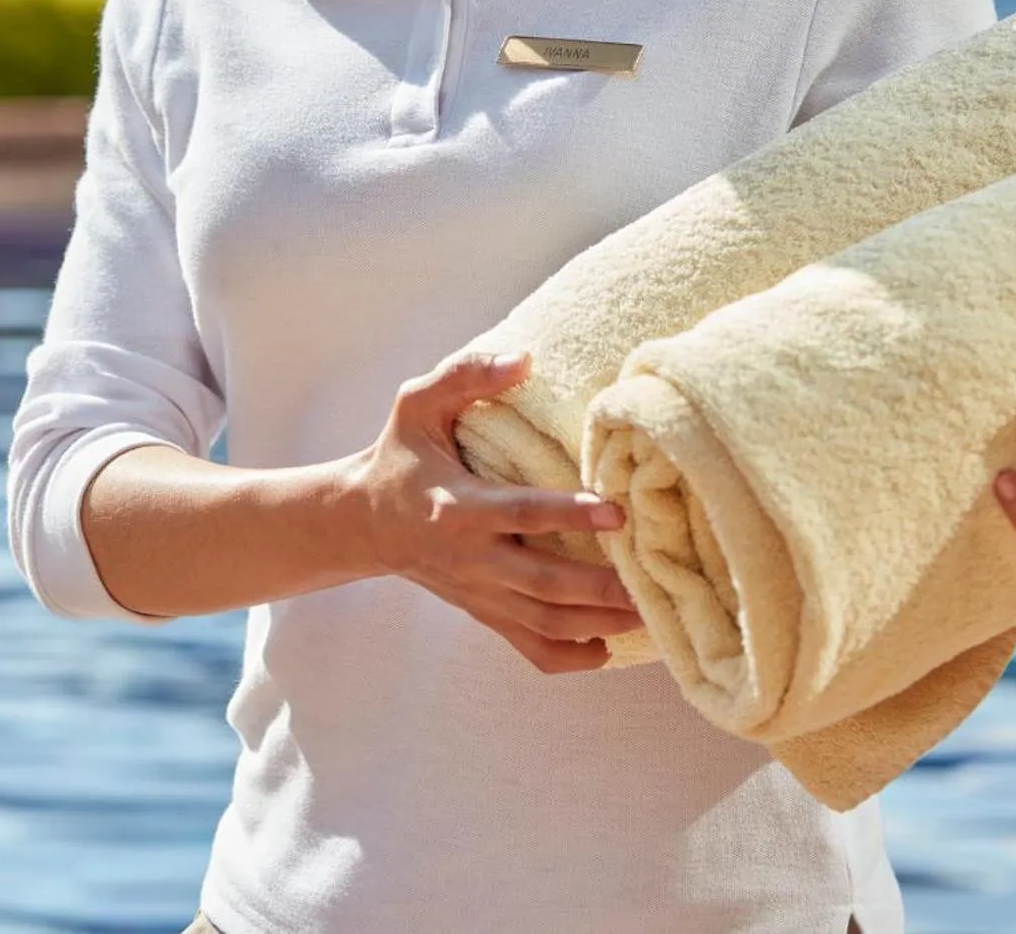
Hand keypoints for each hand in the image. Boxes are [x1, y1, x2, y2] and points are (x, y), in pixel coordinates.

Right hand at [354, 348, 645, 673]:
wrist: (363, 522)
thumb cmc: (400, 455)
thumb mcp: (417, 405)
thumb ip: (465, 376)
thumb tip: (524, 360)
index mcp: (458, 506)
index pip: (521, 514)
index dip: (568, 514)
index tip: (615, 510)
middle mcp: (472, 558)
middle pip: (544, 584)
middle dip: (600, 588)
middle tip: (652, 582)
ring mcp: (481, 594)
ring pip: (547, 623)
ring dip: (600, 624)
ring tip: (651, 613)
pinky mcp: (486, 614)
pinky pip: (533, 650)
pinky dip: (574, 656)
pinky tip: (611, 645)